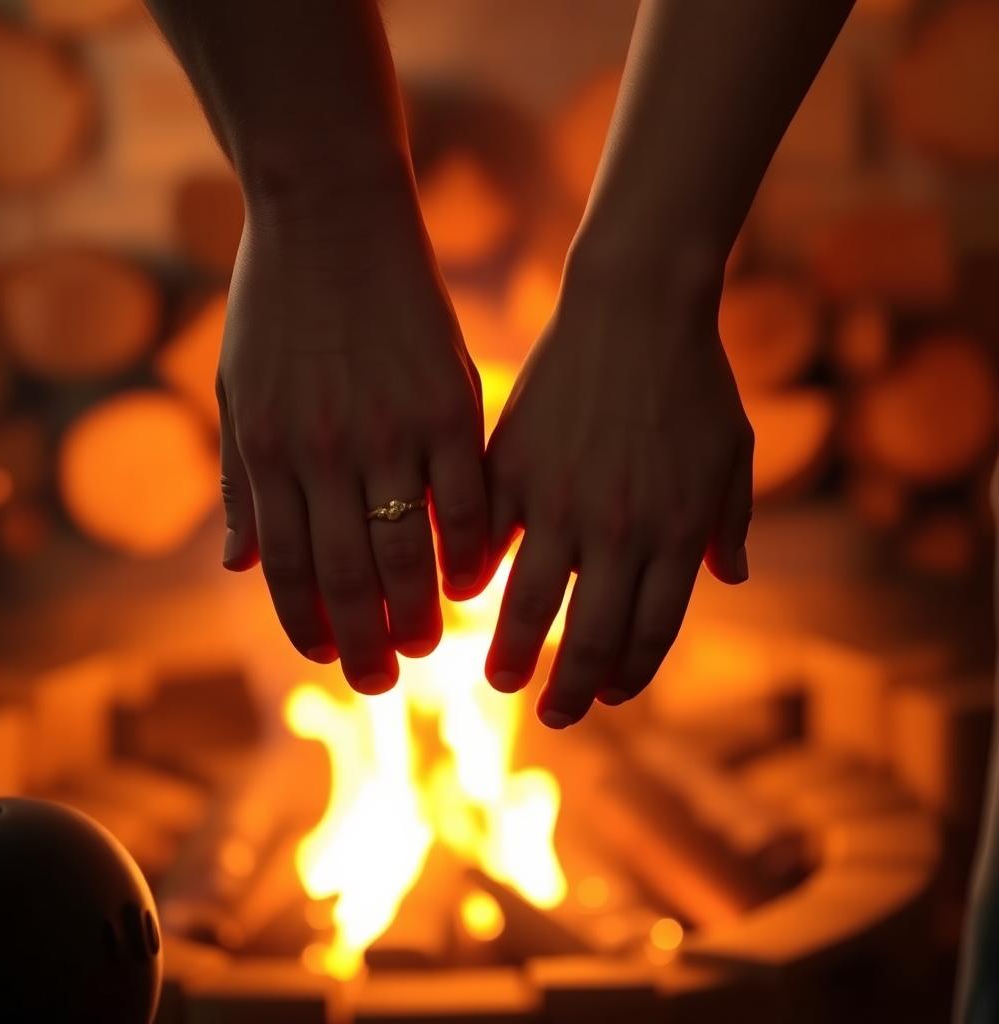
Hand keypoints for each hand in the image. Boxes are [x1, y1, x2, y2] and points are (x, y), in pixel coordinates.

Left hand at [218, 193, 488, 692]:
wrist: (333, 214)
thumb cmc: (277, 303)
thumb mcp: (239, 390)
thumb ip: (242, 482)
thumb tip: (236, 567)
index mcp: (270, 450)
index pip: (286, 564)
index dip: (305, 621)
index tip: (327, 656)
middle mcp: (326, 452)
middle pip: (345, 573)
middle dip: (362, 638)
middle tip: (381, 679)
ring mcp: (389, 429)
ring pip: (405, 548)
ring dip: (417, 609)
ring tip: (427, 645)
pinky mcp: (446, 403)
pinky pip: (464, 496)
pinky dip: (468, 549)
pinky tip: (474, 581)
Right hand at [484, 257, 752, 726]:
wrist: (638, 307)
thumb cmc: (695, 381)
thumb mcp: (733, 454)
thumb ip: (731, 523)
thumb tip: (729, 580)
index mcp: (676, 533)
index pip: (650, 633)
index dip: (629, 674)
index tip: (609, 695)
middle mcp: (619, 531)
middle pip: (590, 637)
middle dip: (569, 692)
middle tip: (552, 716)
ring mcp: (561, 501)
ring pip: (531, 603)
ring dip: (511, 653)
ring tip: (498, 680)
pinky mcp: (515, 467)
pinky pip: (485, 537)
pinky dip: (472, 574)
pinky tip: (462, 596)